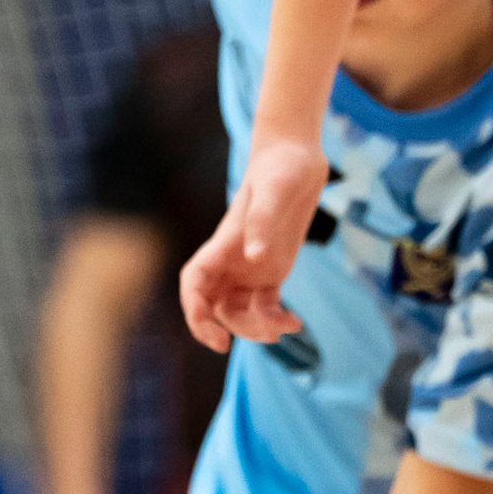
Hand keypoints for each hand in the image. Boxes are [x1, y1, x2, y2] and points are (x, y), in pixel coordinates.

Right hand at [182, 134, 327, 350]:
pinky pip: (266, 306)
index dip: (195, 312)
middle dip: (229, 328)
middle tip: (265, 335)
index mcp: (223, 243)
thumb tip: (256, 258)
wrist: (297, 158)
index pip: (194, 284)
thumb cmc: (281, 168)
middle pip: (214, 306)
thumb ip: (262, 223)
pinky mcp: (273, 270)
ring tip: (286, 327)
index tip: (213, 334)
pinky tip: (295, 323)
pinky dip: (276, 319)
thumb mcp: (274, 191)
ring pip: (240, 311)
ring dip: (256, 328)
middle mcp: (231, 260)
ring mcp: (250, 267)